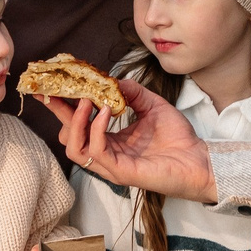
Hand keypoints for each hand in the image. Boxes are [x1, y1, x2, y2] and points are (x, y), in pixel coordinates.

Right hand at [39, 75, 216, 202]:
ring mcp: (111, 165)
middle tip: (54, 91)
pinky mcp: (121, 171)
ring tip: (86, 100)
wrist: (199, 159)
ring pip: (75, 148)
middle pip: (68, 137)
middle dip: (59, 113)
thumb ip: (133, 93)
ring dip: (75, 122)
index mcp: (110, 140)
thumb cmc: (178, 138)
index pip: (78, 124)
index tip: (51, 85)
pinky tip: (104, 112)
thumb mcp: (152, 106)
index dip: (62, 105)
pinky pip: (97, 151)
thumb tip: (113, 79)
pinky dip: (96, 129)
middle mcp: (106, 154)